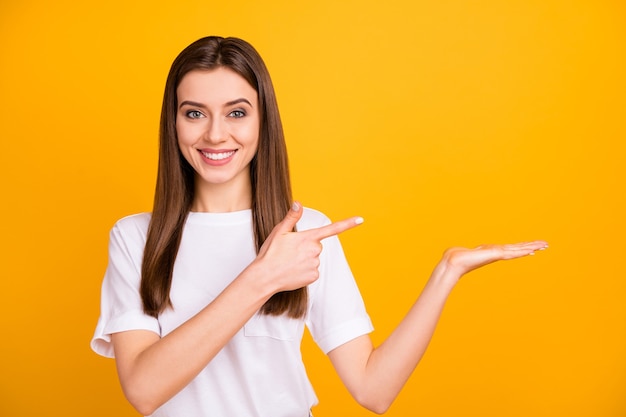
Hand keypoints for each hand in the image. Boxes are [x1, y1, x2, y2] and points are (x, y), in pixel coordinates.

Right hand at [254, 202, 362, 291]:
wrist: (265, 277)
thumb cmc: (271, 253)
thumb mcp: (279, 232)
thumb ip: (292, 217)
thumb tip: (298, 203)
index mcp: (308, 237)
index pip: (332, 228)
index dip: (348, 223)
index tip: (361, 219)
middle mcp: (315, 250)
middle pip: (316, 246)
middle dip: (306, 247)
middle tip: (290, 252)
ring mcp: (315, 264)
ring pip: (314, 258)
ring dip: (304, 260)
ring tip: (289, 262)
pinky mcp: (314, 276)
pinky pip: (313, 271)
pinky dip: (305, 271)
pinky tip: (293, 272)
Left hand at [434, 241, 548, 282]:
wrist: (453, 262)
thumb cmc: (456, 257)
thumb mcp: (464, 252)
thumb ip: (463, 252)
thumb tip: (456, 252)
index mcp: (492, 251)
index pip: (510, 249)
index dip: (521, 248)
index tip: (531, 247)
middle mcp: (497, 253)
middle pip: (518, 248)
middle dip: (531, 246)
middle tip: (545, 245)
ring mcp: (497, 254)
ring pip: (518, 250)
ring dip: (532, 247)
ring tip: (544, 245)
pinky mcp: (495, 255)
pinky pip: (512, 252)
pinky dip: (522, 250)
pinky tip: (531, 250)